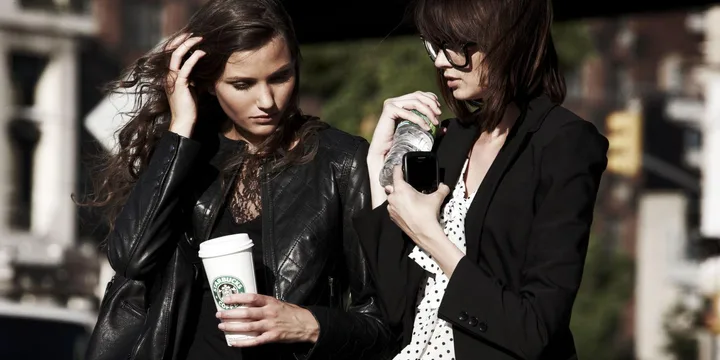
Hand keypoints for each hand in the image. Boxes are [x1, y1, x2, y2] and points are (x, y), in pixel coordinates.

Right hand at [165, 33, 205, 136]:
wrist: (184, 122)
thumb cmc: (188, 108)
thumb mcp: (191, 89)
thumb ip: (193, 78)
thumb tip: (202, 70)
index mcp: (170, 76)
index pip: (171, 54)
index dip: (179, 44)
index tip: (190, 37)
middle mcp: (168, 75)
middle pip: (171, 51)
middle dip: (182, 40)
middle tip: (195, 34)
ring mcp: (172, 79)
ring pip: (176, 55)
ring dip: (188, 45)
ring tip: (199, 39)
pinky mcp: (179, 84)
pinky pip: (186, 67)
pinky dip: (194, 58)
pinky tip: (202, 53)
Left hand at [217, 293, 319, 346]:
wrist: (307, 324)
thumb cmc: (292, 312)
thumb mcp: (279, 303)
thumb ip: (265, 304)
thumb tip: (248, 303)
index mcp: (271, 302)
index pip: (252, 298)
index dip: (238, 298)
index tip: (226, 299)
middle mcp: (269, 313)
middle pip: (246, 313)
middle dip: (231, 314)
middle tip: (219, 314)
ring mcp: (270, 326)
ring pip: (248, 326)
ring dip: (233, 326)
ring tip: (222, 326)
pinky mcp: (272, 337)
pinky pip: (255, 341)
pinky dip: (244, 342)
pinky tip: (234, 342)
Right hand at [367, 91, 441, 206]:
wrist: (383, 153)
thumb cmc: (398, 144)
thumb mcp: (417, 133)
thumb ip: (429, 129)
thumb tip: (444, 129)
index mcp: (401, 102)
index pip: (419, 94)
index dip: (431, 99)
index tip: (439, 110)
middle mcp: (395, 101)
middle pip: (418, 95)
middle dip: (431, 104)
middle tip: (438, 115)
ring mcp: (391, 104)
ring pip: (415, 101)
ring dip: (427, 111)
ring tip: (434, 122)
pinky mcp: (389, 110)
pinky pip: (408, 112)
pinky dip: (419, 119)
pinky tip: (426, 127)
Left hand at [386, 165, 464, 275]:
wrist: (424, 233)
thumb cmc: (427, 214)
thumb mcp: (436, 198)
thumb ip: (442, 189)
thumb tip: (444, 186)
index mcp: (401, 189)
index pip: (396, 173)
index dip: (398, 168)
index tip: (400, 167)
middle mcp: (393, 197)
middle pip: (392, 186)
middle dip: (399, 186)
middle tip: (408, 188)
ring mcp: (391, 208)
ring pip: (391, 198)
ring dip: (397, 197)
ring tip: (409, 200)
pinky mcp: (392, 217)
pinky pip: (393, 208)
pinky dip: (398, 207)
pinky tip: (407, 210)